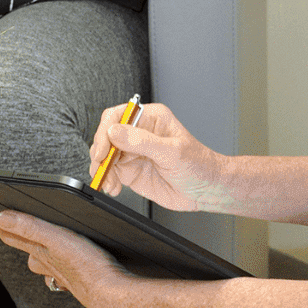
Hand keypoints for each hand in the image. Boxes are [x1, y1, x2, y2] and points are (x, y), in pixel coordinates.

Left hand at [0, 207, 135, 307]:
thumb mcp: (57, 240)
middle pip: (22, 244)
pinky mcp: (74, 276)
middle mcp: (44, 262)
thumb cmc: (88, 269)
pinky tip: (64, 258)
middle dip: (13, 230)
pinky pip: (58, 267)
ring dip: (36, 246)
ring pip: (40, 257)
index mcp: (38, 251)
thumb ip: (28, 228)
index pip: (8, 233)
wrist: (112, 296)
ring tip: (33, 233)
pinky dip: (56, 261)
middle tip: (3, 217)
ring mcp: (58, 271)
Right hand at [88, 102, 229, 212]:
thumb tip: (115, 132)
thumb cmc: (198, 165)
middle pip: (107, 135)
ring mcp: (133, 152)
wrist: (206, 190)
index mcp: (150, 118)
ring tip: (109, 182)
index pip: (118, 116)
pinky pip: (110, 171)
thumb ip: (142, 141)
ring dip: (102, 169)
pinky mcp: (131, 170)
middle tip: (102, 168)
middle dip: (101, 153)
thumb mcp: (172, 152)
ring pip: (105, 155)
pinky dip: (106, 180)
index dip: (106, 132)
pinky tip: (113, 187)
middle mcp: (139, 133)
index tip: (103, 150)